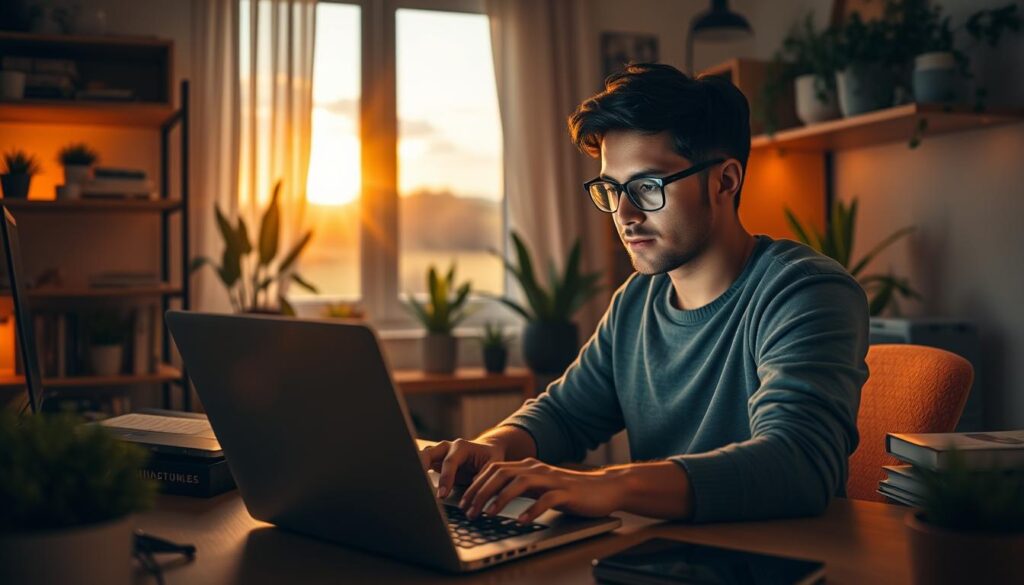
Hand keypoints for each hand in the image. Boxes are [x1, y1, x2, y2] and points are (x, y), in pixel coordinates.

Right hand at [419, 438, 507, 498]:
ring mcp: (439, 453)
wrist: (486, 450)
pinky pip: (422, 465)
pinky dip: (418, 473)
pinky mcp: (435, 462)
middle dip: (421, 467)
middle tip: (418, 484)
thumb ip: (483, 475)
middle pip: (428, 453)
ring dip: (415, 468)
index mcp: (461, 446)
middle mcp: (447, 447)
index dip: (445, 478)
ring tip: (411, 483)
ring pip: (422, 457)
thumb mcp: (492, 465)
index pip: (449, 462)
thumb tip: (473, 488)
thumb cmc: (490, 457)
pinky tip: (414, 485)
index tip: (442, 494)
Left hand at [459, 458, 622, 523]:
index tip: (464, 501)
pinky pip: (546, 500)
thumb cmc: (570, 492)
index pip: (494, 469)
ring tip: (488, 514)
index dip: (476, 484)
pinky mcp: (566, 492)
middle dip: (481, 492)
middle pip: (501, 473)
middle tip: (469, 511)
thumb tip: (491, 500)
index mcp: (528, 466)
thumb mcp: (540, 487)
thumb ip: (520, 488)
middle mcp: (537, 469)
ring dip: (500, 499)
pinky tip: (522, 521)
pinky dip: (531, 510)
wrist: (605, 488)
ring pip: (519, 483)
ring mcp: (552, 479)